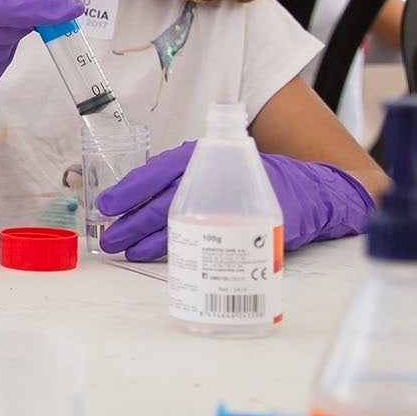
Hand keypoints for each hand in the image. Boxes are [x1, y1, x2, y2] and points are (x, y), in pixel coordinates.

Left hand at [97, 141, 374, 260]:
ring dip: (150, 241)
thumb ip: (181, 179)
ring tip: (128, 251)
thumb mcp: (215, 168)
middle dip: (132, 222)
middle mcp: (216, 176)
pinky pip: (210, 241)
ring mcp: (234, 202)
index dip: (131, 188)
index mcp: (203, 157)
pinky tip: (166, 258)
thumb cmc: (250, 179)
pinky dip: (184, 251)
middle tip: (110, 238)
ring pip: (182, 223)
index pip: (158, 170)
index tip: (105, 204)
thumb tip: (130, 201)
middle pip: (164, 201)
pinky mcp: (250, 226)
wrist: (311, 191)